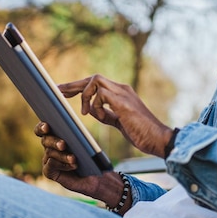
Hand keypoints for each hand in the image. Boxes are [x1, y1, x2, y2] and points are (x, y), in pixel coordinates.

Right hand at [34, 122, 124, 206]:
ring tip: (73, 158)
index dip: (42, 127)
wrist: (93, 176)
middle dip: (54, 141)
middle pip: (45, 140)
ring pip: (50, 153)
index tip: (47, 127)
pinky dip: (63, 165)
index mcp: (55, 135)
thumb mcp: (86, 143)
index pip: (43, 128)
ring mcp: (47, 159)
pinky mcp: (49, 171)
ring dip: (62, 155)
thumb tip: (74, 129)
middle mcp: (49, 146)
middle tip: (63, 144)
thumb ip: (78, 134)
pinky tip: (73, 165)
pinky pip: (51, 166)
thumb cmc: (90, 156)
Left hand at [58, 74, 173, 156]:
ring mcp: (123, 93)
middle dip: (73, 85)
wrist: (158, 139)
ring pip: (95, 80)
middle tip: (57, 92)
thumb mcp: (120, 122)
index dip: (79, 87)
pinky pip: (101, 94)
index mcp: (121, 93)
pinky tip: (101, 117)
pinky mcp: (123, 102)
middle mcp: (122, 89)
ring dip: (85, 96)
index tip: (64, 92)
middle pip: (92, 78)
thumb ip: (109, 114)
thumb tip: (95, 111)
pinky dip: (96, 105)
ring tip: (86, 113)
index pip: (96, 84)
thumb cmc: (142, 133)